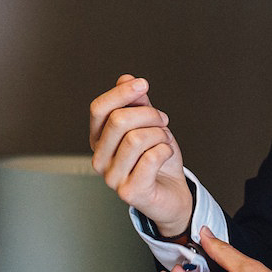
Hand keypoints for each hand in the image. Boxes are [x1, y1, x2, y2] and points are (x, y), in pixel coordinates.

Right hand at [90, 74, 190, 234]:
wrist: (172, 193)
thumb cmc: (157, 159)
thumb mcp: (148, 124)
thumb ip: (136, 103)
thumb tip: (125, 79)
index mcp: (99, 140)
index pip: (99, 109)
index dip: (121, 92)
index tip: (143, 84)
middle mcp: (99, 159)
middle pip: (118, 120)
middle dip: (149, 114)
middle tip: (162, 120)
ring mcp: (111, 178)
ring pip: (136, 138)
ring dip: (159, 134)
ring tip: (164, 140)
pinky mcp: (129, 193)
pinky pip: (150, 158)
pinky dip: (165, 150)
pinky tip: (165, 155)